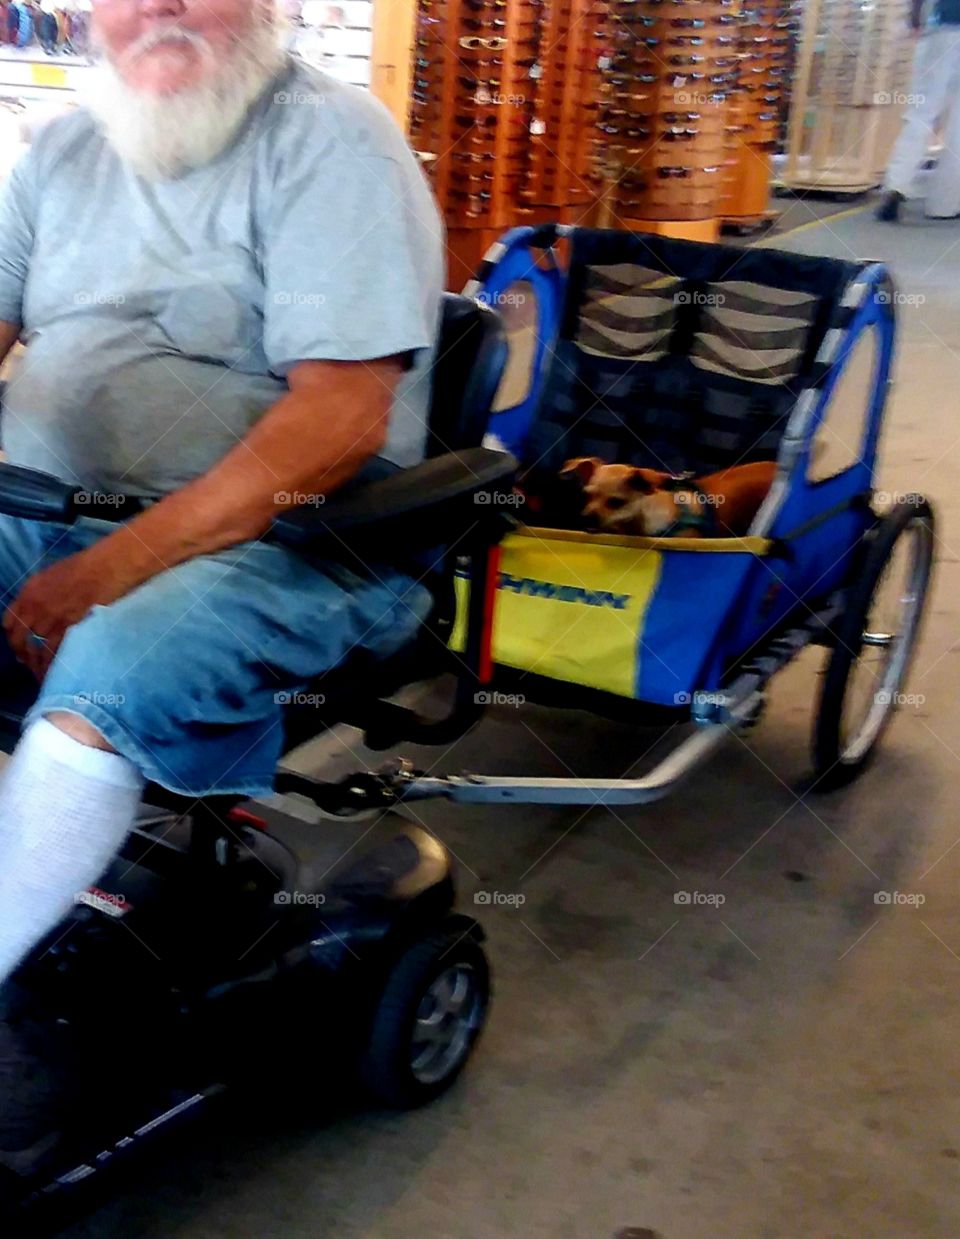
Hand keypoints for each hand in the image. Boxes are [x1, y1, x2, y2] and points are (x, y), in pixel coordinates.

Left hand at [3, 545, 130, 678]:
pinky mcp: (67, 628)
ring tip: (44, 671)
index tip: (21, 642)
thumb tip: (42, 609)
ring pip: (36, 649)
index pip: (10, 621)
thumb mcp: (53, 575)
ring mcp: (49, 619)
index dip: (14, 634)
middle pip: (18, 638)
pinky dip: (52, 664)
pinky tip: (55, 671)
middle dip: (23, 652)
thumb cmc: (87, 566)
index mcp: (29, 591)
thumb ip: (42, 594)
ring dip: (39, 660)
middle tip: (30, 661)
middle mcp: (33, 606)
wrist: (106, 568)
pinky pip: (53, 652)